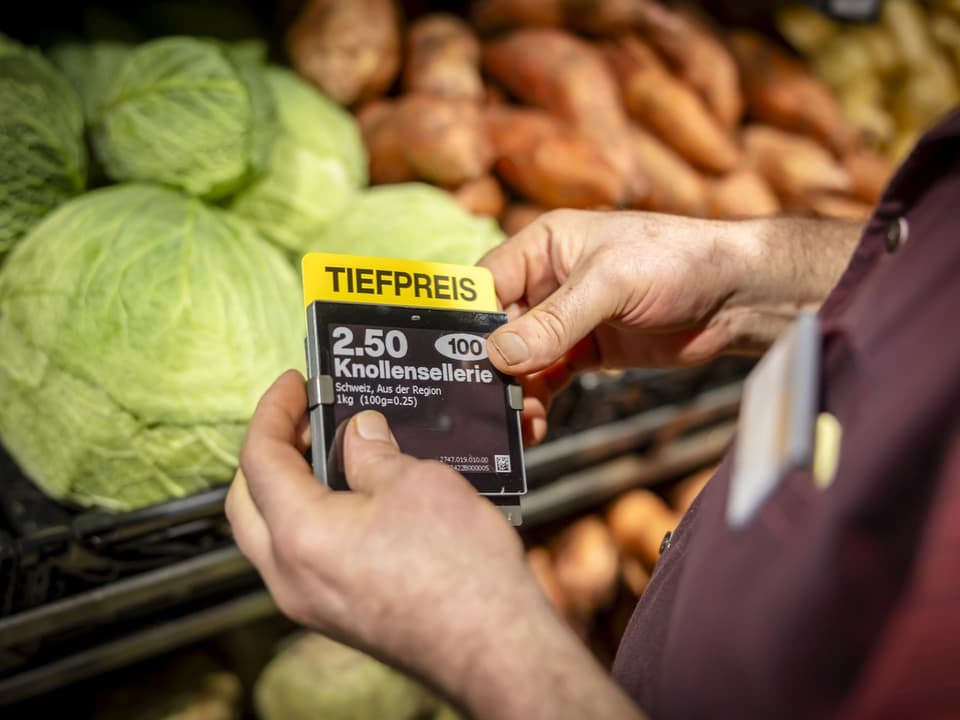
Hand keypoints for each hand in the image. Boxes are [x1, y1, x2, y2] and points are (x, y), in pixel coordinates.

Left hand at [225, 371, 549, 703]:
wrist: (495, 647)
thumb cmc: (460, 572)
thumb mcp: (417, 484)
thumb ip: (374, 453)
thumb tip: (359, 433)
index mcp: (300, 535)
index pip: (259, 459)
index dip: (273, 411)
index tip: (292, 383)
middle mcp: (291, 576)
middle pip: (247, 502)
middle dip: (267, 452)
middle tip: (303, 419)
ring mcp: (312, 603)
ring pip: (271, 534)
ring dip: (288, 488)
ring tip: (331, 452)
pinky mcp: (339, 615)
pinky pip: (304, 558)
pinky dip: (312, 519)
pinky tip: (356, 498)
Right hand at [479, 210, 861, 444]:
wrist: (738, 296)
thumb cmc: (677, 263)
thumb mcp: (610, 284)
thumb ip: (554, 321)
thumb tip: (498, 356)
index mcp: (544, 246)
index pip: (486, 283)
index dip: (468, 322)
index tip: (453, 362)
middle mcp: (548, 281)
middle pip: (498, 328)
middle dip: (490, 367)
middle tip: (484, 405)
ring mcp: (567, 320)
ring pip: (521, 360)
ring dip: (515, 392)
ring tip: (518, 423)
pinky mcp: (587, 351)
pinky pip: (548, 379)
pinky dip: (538, 402)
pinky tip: (535, 425)